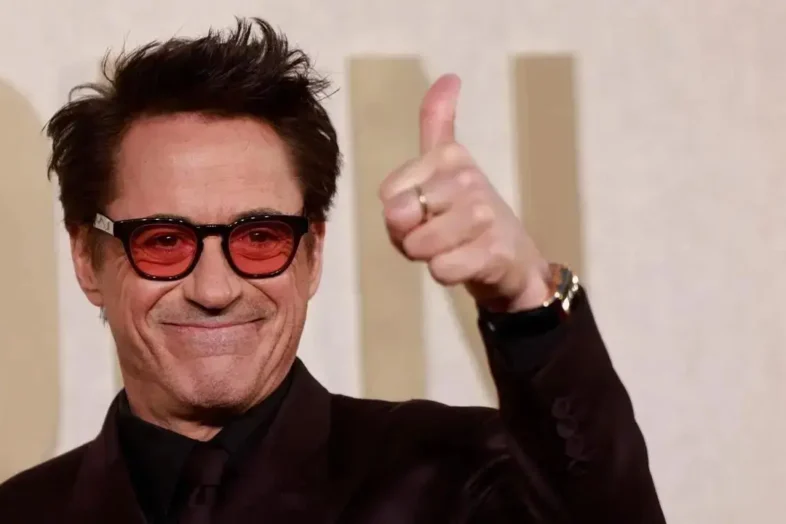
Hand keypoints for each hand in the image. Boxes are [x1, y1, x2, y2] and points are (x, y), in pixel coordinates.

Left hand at [379, 74, 551, 312]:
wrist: (513, 260)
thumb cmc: (467, 216)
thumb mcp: (448, 166)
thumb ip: (438, 121)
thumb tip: (449, 77)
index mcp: (450, 156)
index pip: (388, 195)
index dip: (397, 215)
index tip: (425, 213)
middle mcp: (468, 178)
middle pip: (399, 218)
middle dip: (409, 238)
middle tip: (438, 235)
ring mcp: (482, 215)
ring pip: (418, 245)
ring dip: (427, 256)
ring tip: (452, 249)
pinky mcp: (491, 251)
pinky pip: (440, 269)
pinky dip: (446, 273)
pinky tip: (466, 264)